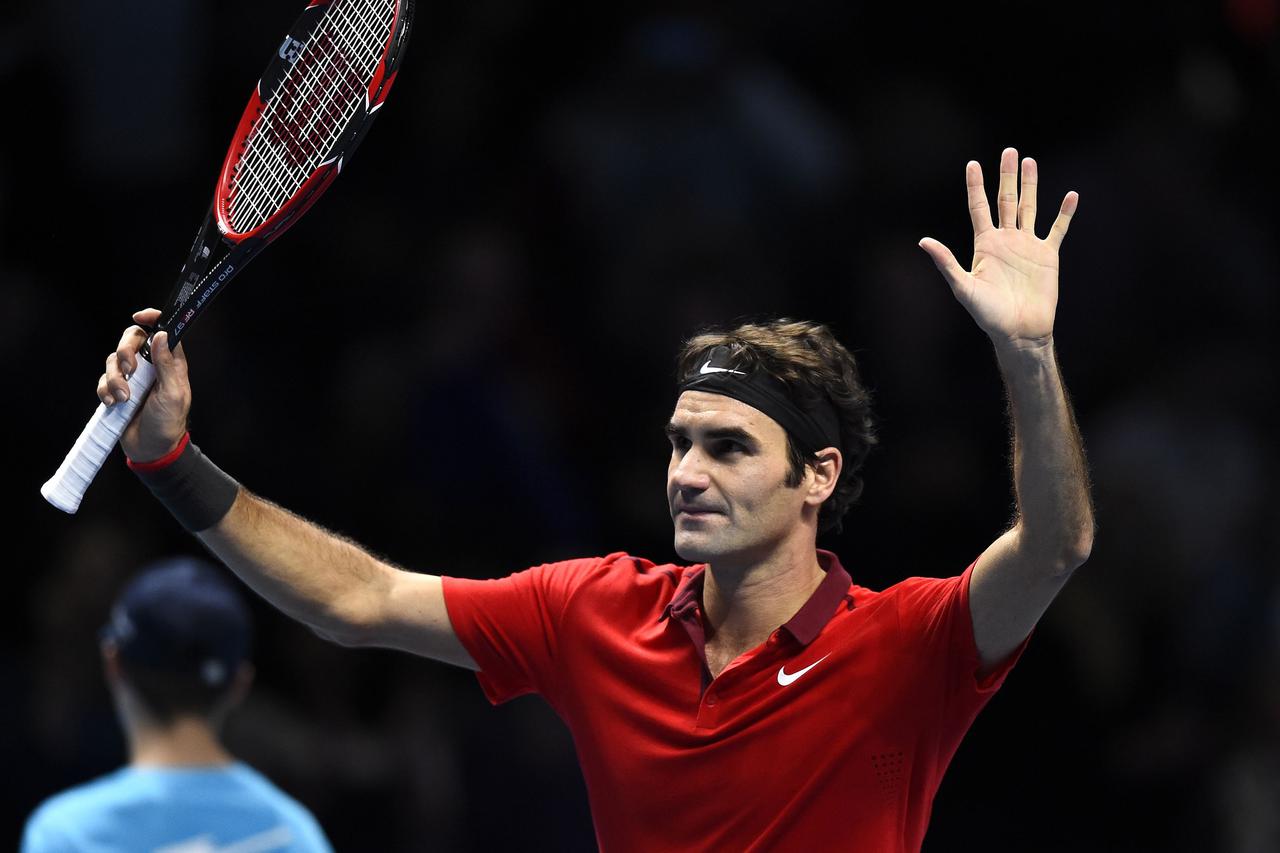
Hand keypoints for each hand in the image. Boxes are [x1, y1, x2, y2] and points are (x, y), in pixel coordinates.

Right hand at [97, 308, 191, 461]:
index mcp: (170, 363)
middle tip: (130, 369)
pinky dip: (105, 390)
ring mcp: (132, 378)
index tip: (139, 316)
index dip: (153, 319)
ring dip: (115, 378)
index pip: (163, 331)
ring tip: (124, 398)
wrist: (151, 449)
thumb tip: (162, 335)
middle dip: (125, 350)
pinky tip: (113, 404)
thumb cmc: (168, 423)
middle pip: (131, 339)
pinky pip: (103, 380)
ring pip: (113, 360)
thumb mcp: (172, 393)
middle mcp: (150, 366)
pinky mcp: (117, 390)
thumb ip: (166, 364)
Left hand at [919, 148, 1077, 350]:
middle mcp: (1006, 240)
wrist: (1019, 330)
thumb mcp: (963, 287)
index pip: (979, 207)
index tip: (973, 164)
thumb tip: (924, 241)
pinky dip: (1064, 213)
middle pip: (1006, 200)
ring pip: (1029, 208)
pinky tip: (1070, 196)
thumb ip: (946, 262)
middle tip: (1009, 151)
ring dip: (1031, 186)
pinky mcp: (1047, 256)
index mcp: (984, 244)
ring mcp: (1027, 246)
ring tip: (1030, 162)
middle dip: (1006, 176)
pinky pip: (1057, 230)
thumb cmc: (988, 313)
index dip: (976, 186)